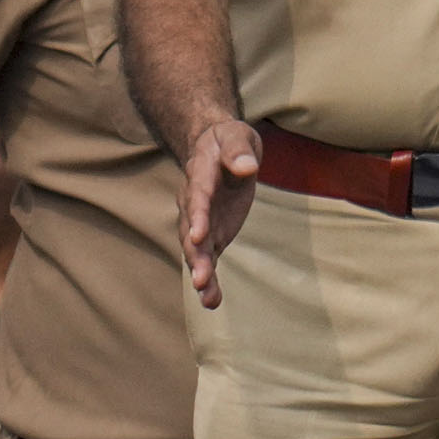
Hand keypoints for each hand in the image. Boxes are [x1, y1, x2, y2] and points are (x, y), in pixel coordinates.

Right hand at [177, 118, 260, 308]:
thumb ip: (239, 151)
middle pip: (191, 232)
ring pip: (197, 251)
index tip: (198, 237)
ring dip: (201, 273)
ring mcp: (201, 222)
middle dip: (195, 256)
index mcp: (199, 179)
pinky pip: (208, 258)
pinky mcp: (212, 234)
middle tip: (199, 278)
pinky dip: (210, 279)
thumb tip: (247, 167)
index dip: (197, 217)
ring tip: (207, 297)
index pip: (198, 199)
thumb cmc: (229, 141)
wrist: (218, 147)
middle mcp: (194, 205)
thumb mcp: (236, 137)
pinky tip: (212, 301)